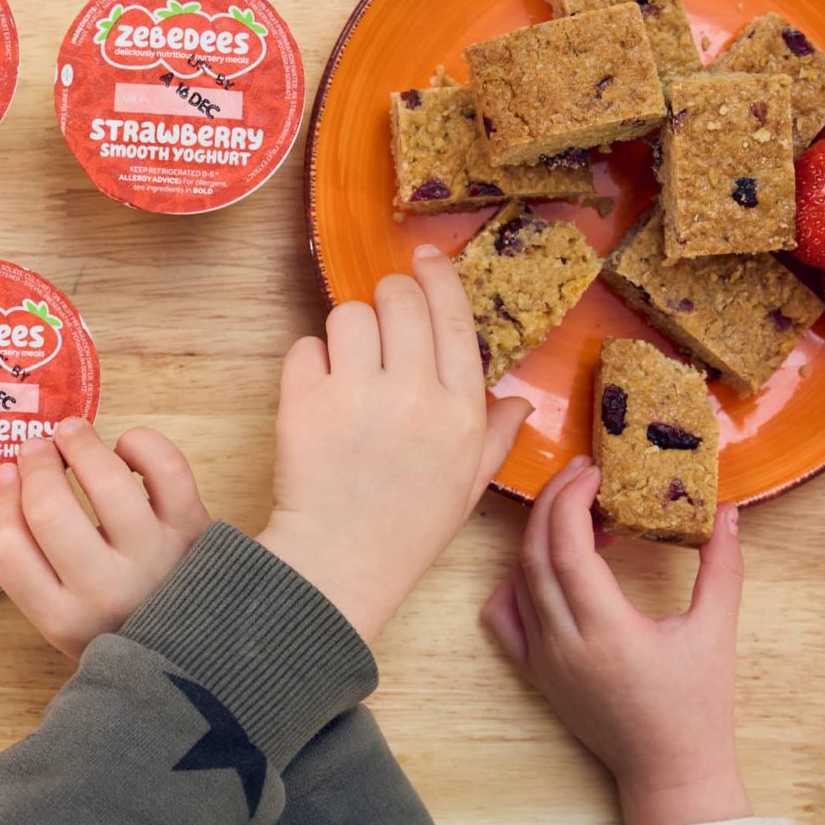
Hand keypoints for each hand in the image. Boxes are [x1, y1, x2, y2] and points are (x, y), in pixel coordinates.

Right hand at [0, 417, 209, 657]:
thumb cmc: (120, 617)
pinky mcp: (193, 530)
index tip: (5, 474)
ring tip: (71, 433)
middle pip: (49, 510)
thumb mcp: (64, 612)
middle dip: (36, 465)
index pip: (8, 549)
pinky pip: (166, 469)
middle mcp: (106, 590)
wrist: (195, 644)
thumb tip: (10, 476)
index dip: (0, 500)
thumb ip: (33, 561)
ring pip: (107, 483)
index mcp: (63, 617)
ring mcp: (153, 558)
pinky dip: (141, 444)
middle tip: (34, 447)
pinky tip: (126, 447)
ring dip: (81, 444)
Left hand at [256, 244, 530, 638]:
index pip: (454, 318)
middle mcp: (415, 395)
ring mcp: (358, 396)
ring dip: (345, 333)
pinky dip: (306, 365)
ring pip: (349, 316)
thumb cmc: (405, 528)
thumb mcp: (467, 487)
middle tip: (379, 319)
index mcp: (461, 412)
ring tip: (346, 371)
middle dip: (387, 298)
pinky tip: (315, 396)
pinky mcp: (304, 403)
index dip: (437, 278)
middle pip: (399, 299)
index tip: (424, 257)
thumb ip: (493, 437)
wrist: (339, 566)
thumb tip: (520, 401)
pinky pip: (303, 348)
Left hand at [481, 457, 751, 824]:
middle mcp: (562, 643)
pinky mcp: (534, 673)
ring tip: (581, 514)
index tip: (594, 470)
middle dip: (553, 503)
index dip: (572, 498)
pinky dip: (518, 579)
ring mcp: (542, 659)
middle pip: (534, 553)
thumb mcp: (716, 632)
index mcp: (605, 630)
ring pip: (518, 579)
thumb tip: (727, 510)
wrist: (669, 774)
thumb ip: (722, 566)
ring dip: (542, 536)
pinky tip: (554, 564)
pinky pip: (506, 615)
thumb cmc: (698, 708)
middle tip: (582, 473)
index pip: (566, 545)